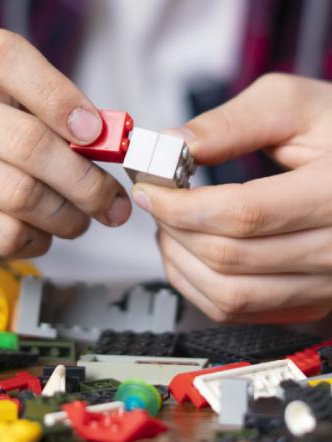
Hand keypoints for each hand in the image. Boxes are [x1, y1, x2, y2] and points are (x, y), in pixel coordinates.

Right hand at [0, 29, 130, 255]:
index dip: (59, 97)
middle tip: (110, 202)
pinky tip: (41, 233)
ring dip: (67, 218)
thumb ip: (53, 116)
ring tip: (78, 220)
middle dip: (86, 182)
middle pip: (29, 144)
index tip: (95, 133)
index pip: (5, 59)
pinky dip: (37, 240)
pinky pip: (3, 234)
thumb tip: (109, 148)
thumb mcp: (7, 104)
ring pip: (21, 196)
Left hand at [132, 74, 331, 323]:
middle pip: (228, 258)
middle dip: (174, 230)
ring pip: (229, 295)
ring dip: (182, 263)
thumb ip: (230, 123)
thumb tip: (170, 146)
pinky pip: (239, 311)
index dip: (182, 206)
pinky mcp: (308, 300)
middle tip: (156, 205)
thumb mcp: (294, 106)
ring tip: (169, 229)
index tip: (151, 191)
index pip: (241, 215)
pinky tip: (189, 256)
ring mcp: (324, 285)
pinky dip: (199, 287)